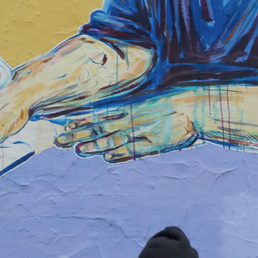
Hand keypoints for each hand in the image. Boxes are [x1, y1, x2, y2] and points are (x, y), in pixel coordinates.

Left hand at [55, 94, 199, 162]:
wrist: (197, 106)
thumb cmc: (176, 101)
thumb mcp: (152, 99)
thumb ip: (135, 107)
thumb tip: (119, 111)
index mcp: (132, 107)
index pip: (102, 114)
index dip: (83, 120)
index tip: (66, 124)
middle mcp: (134, 118)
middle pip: (102, 127)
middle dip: (80, 134)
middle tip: (61, 140)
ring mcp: (144, 131)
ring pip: (115, 139)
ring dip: (96, 146)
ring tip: (78, 150)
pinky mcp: (157, 142)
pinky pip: (136, 150)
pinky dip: (122, 154)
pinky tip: (108, 158)